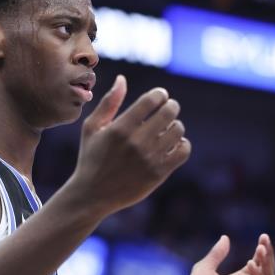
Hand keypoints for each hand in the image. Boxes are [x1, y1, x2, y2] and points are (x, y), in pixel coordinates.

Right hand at [69, 75, 190, 216]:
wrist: (92, 195)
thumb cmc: (91, 157)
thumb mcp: (92, 128)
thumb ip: (109, 102)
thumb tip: (122, 79)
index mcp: (120, 128)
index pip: (152, 100)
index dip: (160, 94)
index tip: (159, 97)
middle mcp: (136, 143)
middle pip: (169, 112)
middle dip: (170, 106)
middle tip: (167, 109)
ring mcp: (149, 159)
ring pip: (179, 130)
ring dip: (175, 125)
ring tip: (166, 128)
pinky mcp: (159, 174)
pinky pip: (183, 151)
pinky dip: (182, 144)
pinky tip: (171, 144)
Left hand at [180, 234, 274, 274]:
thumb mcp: (206, 266)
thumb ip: (217, 253)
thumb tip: (225, 237)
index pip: (258, 262)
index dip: (262, 249)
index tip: (263, 236)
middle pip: (265, 268)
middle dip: (267, 254)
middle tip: (265, 240)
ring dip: (266, 262)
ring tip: (261, 249)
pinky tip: (251, 263)